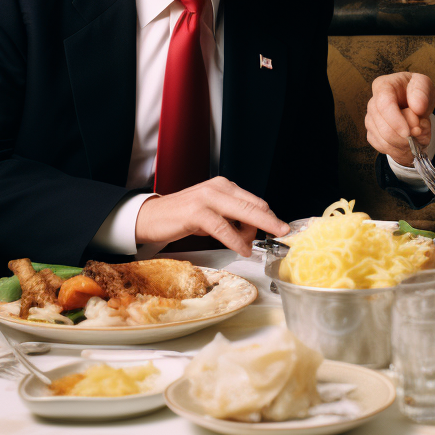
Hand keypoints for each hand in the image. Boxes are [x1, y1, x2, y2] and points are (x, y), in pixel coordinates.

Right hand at [135, 177, 287, 256]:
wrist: (150, 217)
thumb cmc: (182, 217)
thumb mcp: (212, 213)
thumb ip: (232, 218)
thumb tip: (253, 231)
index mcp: (224, 186)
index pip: (254, 201)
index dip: (269, 216)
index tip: (280, 228)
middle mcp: (218, 187)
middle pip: (254, 206)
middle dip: (271, 221)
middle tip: (284, 232)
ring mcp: (208, 198)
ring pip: (243, 215)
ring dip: (252, 234)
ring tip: (250, 247)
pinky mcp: (197, 212)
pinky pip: (224, 228)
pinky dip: (236, 241)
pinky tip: (242, 249)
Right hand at [365, 72, 434, 166]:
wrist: (415, 105)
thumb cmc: (417, 92)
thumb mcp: (425, 85)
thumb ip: (422, 92)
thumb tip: (417, 107)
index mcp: (383, 86)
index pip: (384, 105)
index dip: (396, 121)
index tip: (409, 132)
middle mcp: (373, 103)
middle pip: (384, 128)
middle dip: (404, 137)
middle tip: (420, 132)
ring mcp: (371, 120)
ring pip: (384, 141)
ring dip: (405, 144)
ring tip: (418, 135)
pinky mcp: (372, 134)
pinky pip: (384, 148)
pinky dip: (400, 150)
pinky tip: (409, 142)